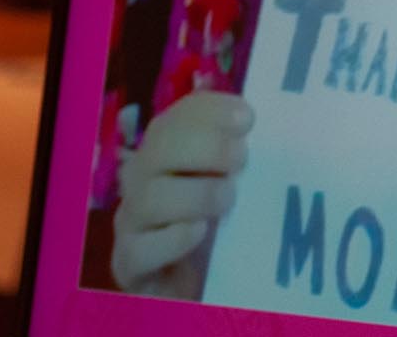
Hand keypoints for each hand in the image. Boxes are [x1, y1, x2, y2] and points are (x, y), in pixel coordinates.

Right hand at [111, 92, 252, 297]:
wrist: (193, 285)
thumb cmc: (218, 226)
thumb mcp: (234, 184)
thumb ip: (242, 156)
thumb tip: (266, 123)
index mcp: (166, 152)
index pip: (177, 117)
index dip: (209, 111)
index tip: (247, 118)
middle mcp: (143, 179)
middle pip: (158, 148)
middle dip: (204, 146)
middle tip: (241, 158)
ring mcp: (133, 222)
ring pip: (148, 198)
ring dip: (195, 193)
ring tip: (228, 199)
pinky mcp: (130, 264)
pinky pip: (141, 249)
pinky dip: (173, 237)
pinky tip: (199, 232)